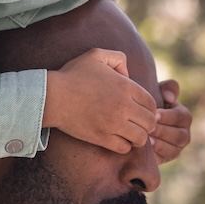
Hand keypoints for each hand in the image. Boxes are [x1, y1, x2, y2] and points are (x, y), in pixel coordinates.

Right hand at [43, 48, 158, 153]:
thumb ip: (117, 58)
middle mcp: (124, 106)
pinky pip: (124, 148)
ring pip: (141, 138)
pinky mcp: (103, 138)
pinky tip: (117, 139)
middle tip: (137, 123)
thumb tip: (127, 74)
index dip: (149, 108)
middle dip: (146, 123)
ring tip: (129, 133)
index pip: (152, 103)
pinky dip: (124, 146)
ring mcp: (114, 124)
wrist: (52, 96)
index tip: (140, 110)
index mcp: (126, 86)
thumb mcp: (96, 55)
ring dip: (137, 137)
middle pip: (150, 122)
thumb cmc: (73, 74)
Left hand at [151, 80, 191, 163]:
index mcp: (184, 117)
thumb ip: (168, 88)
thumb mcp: (159, 92)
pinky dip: (156, 156)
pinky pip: (165, 159)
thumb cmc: (151, 104)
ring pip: (173, 149)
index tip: (155, 114)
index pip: (182, 117)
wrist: (139, 122)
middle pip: (179, 135)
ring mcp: (177, 148)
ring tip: (147, 139)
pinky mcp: (166, 159)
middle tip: (148, 128)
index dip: (169, 116)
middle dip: (163, 131)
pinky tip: (146, 151)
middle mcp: (184, 134)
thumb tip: (171, 97)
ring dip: (160, 145)